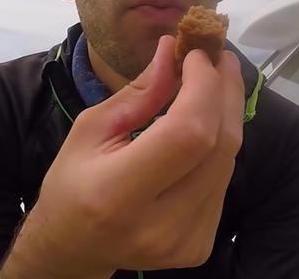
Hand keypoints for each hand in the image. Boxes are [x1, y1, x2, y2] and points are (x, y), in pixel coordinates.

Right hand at [0, 35, 243, 277]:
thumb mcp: (91, 130)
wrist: (72, 248)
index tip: (196, 53)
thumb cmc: (71, 183)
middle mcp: (160, 224)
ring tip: (213, 84)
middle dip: (224, 92)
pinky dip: (218, 146)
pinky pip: (222, 181)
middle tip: (218, 58)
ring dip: (225, 116)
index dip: (202, 87)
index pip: (186, 132)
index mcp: (118, 192)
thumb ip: (137, 94)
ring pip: (227, 161)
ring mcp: (186, 241)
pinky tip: (205, 126)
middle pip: (217, 145)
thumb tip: (172, 51)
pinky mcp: (200, 246)